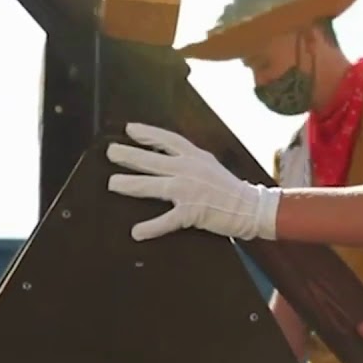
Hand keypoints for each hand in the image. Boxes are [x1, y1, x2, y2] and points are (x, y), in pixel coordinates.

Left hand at [106, 123, 280, 241]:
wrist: (251, 207)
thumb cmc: (229, 188)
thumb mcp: (209, 165)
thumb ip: (188, 159)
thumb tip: (164, 155)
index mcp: (195, 156)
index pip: (167, 140)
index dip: (148, 134)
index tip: (130, 129)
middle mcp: (189, 169)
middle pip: (153, 160)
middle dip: (129, 155)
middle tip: (111, 152)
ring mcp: (189, 190)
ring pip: (153, 185)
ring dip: (130, 185)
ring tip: (113, 184)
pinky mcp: (192, 212)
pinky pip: (167, 220)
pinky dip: (151, 227)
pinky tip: (137, 232)